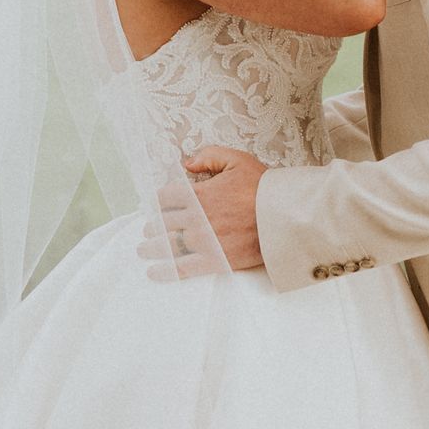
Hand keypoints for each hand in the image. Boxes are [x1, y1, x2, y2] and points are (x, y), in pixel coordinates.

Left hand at [139, 147, 267, 275]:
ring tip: (144, 249)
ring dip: (152, 247)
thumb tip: (187, 163)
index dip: (158, 201)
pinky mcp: (214, 260)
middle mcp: (196, 218)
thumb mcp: (237, 160)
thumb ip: (208, 157)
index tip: (156, 205)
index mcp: (199, 194)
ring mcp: (204, 240)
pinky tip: (154, 272)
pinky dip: (166, 271)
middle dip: (153, 226)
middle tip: (148, 230)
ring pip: (168, 245)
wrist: (284, 216)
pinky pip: (183, 268)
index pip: (166, 197)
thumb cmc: (263, 188)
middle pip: (163, 222)